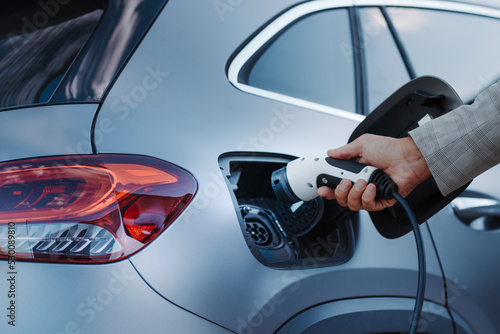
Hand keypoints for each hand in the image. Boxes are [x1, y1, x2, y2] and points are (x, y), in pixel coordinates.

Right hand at [317, 134, 431, 210]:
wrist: (408, 158)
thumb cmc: (390, 149)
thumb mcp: (362, 145)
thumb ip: (344, 151)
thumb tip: (331, 153)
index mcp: (354, 172)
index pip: (336, 186)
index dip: (328, 190)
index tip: (323, 189)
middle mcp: (361, 185)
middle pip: (341, 198)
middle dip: (340, 192)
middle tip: (346, 182)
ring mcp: (370, 194)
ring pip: (352, 204)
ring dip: (355, 193)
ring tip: (363, 182)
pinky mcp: (381, 201)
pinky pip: (368, 206)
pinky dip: (368, 197)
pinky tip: (372, 187)